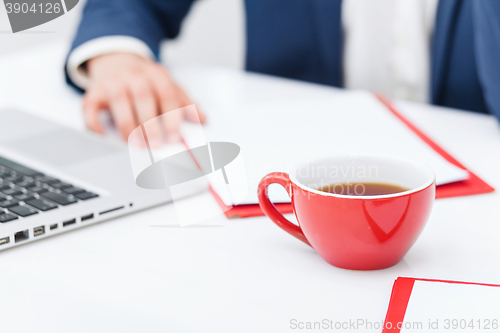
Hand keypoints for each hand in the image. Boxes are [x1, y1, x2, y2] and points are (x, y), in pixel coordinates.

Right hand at [83, 53, 205, 145]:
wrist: (117, 61)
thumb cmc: (146, 81)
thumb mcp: (168, 86)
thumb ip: (185, 103)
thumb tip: (202, 119)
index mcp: (156, 74)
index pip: (167, 94)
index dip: (172, 117)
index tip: (174, 137)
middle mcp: (134, 75)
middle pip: (143, 97)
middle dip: (150, 123)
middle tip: (155, 144)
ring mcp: (112, 82)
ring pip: (118, 102)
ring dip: (127, 125)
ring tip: (135, 144)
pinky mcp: (93, 92)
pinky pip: (90, 107)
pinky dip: (95, 124)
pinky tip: (104, 137)